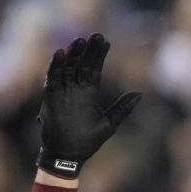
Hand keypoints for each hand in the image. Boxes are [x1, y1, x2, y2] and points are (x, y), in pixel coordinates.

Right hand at [35, 34, 141, 178]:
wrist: (68, 156)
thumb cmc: (88, 141)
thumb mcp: (109, 123)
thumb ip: (122, 108)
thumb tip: (140, 93)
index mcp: (89, 91)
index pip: (95, 68)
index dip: (99, 55)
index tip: (105, 41)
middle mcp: (76, 88)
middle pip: (82, 63)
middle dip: (88, 50)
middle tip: (96, 35)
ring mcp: (63, 90)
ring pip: (68, 67)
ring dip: (73, 54)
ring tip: (80, 40)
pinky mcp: (51, 96)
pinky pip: (52, 78)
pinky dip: (55, 66)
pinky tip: (60, 53)